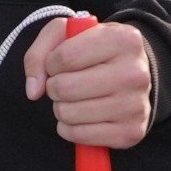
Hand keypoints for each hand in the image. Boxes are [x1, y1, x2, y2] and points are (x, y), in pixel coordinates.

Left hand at [24, 17, 155, 148]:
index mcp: (123, 40)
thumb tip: (33, 91)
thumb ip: (39, 53)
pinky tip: (81, 116)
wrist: (132, 73)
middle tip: (67, 83)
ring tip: (76, 98)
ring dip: (61, 107)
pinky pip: (79, 135)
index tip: (60, 63)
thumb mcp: (65, 35)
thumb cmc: (93, 50)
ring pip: (68, 113)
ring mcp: (136, 105)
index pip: (65, 57)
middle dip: (54, 86)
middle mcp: (135, 73)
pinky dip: (69, 128)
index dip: (51, 63)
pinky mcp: (131, 132)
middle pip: (65, 88)